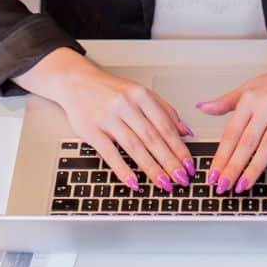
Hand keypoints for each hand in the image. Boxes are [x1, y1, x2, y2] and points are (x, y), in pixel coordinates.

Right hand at [16, 49, 194, 193]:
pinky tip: (134, 182)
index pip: (165, 125)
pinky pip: (110, 154)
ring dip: (151, 168)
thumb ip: (164, 110)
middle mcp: (126, 105)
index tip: (189, 164)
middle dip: (170, 161)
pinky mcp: (92, 130)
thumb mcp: (139, 92)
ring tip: (164, 183)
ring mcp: (108, 118)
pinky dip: (123, 170)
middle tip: (181, 179)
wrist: (76, 82)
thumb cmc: (110, 90)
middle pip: (153, 138)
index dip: (179, 147)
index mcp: (141, 95)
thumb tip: (185, 131)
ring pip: (135, 147)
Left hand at [198, 40, 266, 195]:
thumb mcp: (251, 87)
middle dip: (233, 166)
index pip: (232, 132)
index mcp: (251, 99)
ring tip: (243, 186)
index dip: (221, 155)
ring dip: (254, 169)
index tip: (212, 174)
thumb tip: (202, 107)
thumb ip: (226, 101)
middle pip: (247, 141)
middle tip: (222, 186)